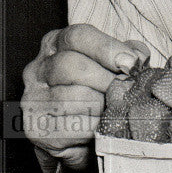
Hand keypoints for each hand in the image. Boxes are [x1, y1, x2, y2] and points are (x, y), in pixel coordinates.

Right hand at [21, 24, 148, 172]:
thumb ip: (126, 55)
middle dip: (105, 79)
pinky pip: (71, 126)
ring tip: (115, 109)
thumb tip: (137, 58)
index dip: (107, 48)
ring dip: (101, 105)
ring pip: (70, 98)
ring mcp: (34, 99)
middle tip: (125, 90)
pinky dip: (94, 127)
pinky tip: (103, 126)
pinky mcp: (37, 129)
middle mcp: (39, 68)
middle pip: (70, 65)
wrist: (78, 136)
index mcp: (56, 44)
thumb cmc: (98, 92)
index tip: (130, 63)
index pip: (77, 36)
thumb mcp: (112, 66)